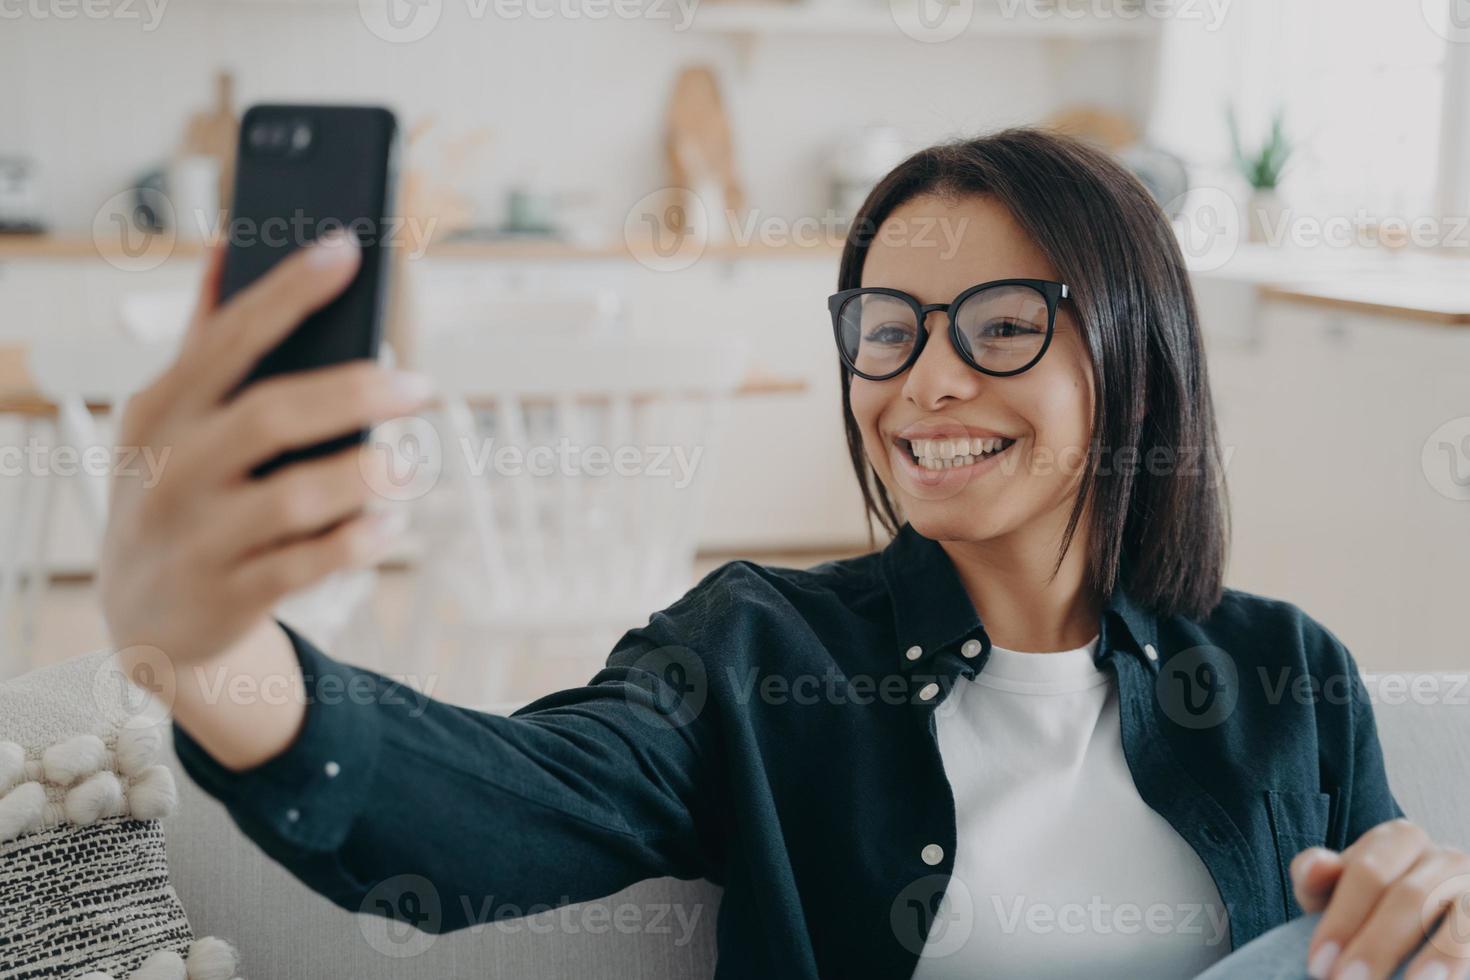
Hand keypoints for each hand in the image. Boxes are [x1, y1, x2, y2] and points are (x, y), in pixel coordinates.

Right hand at [99, 230, 433, 669]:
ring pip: (292, 498)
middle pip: (271, 416)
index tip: (347, 249)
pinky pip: (306, 566)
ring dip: (363, 477)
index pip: (229, 337)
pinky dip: (356, 542)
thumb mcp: (169, 421)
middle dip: (354, 394)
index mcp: (160, 410)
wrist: (145, 616)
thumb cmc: (177, 492)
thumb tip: (225, 245)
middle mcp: (171, 470)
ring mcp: (196, 537)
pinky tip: (390, 525)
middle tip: (420, 386)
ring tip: (408, 467)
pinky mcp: (228, 596)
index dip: (288, 291)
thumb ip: (205, 341)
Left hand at [1292, 818, 1469, 979]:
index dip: (1341, 920)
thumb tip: (1316, 866)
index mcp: (1399, 839)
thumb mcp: (1334, 889)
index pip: (1367, 873)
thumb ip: (1316, 876)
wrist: (1414, 928)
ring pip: (1456, 920)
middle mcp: (1443, 856)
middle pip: (1409, 896)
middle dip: (1375, 945)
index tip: (1318, 964)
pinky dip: (1456, 962)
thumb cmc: (1366, 906)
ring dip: (1431, 958)